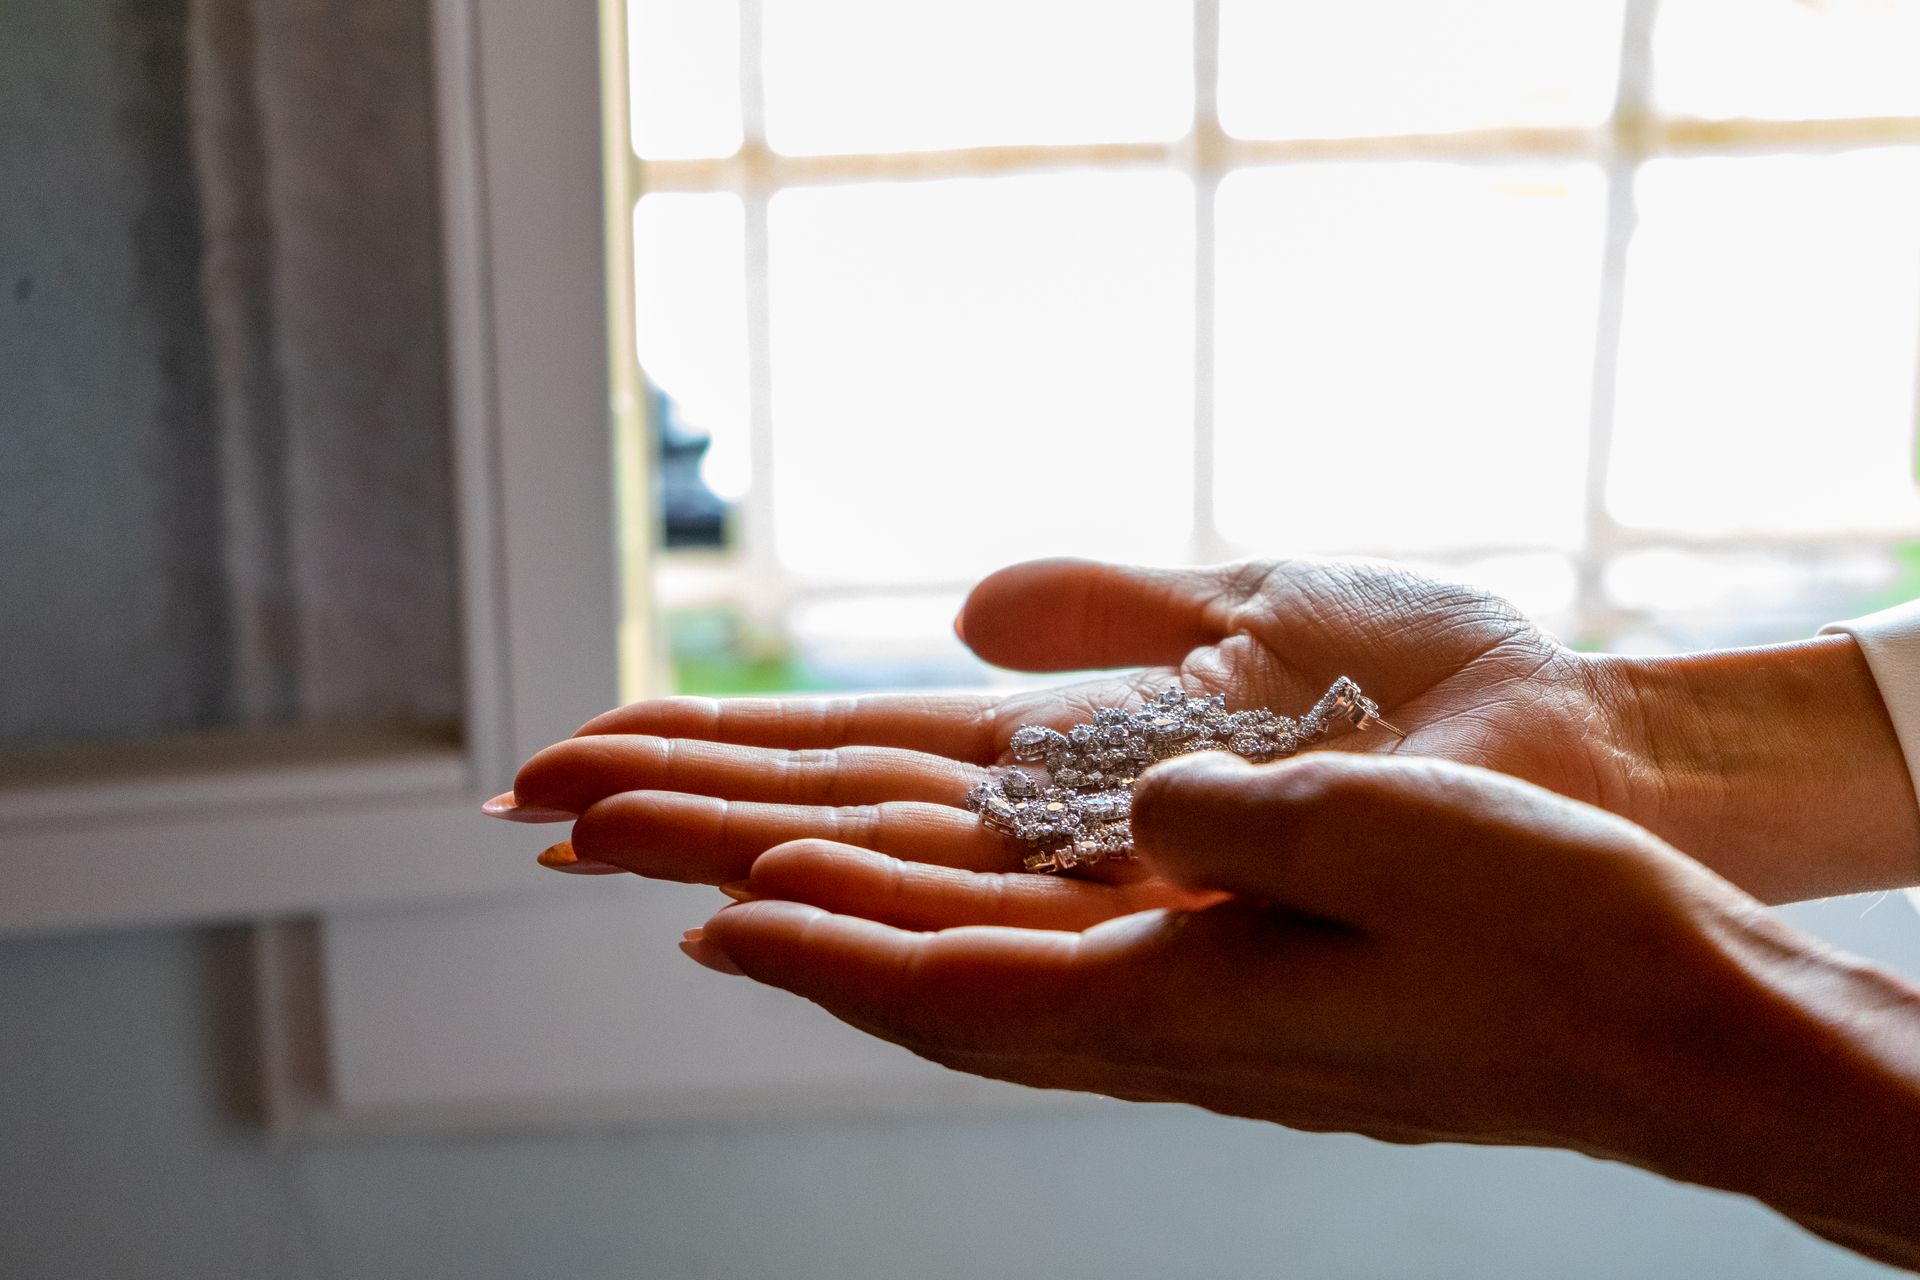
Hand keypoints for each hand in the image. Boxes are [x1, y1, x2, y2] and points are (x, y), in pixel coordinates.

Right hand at [501, 556, 1918, 902]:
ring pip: (877, 893)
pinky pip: (984, 957)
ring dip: (727, 864)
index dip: (721, 747)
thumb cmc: (1448, 697)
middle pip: (835, 830)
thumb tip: (962, 614)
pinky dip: (862, 930)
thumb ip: (1108, 613)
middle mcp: (1064, 851)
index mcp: (1073, 761)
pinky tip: (755, 904)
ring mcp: (1107, 911)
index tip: (594, 735)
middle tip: (522, 798)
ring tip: (586, 844)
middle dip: (677, 812)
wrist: (1596, 768)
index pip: (857, 758)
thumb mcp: (1259, 608)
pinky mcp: (1171, 958)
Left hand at [688, 753, 1919, 1270]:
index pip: (951, 979)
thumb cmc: (1560, 930)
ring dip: (845, 914)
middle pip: (925, 971)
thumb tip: (1129, 795)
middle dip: (779, 909)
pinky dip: (952, 923)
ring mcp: (1192, 1011)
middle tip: (642, 853)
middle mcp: (1162, 1019)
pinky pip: (1049, 956)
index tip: (703, 905)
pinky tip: (928, 906)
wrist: (1674, 1017)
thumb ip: (1240, 817)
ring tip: (737, 875)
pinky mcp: (1233, 987)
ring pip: (972, 965)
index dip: (819, 941)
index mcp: (1186, 1000)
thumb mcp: (1401, 837)